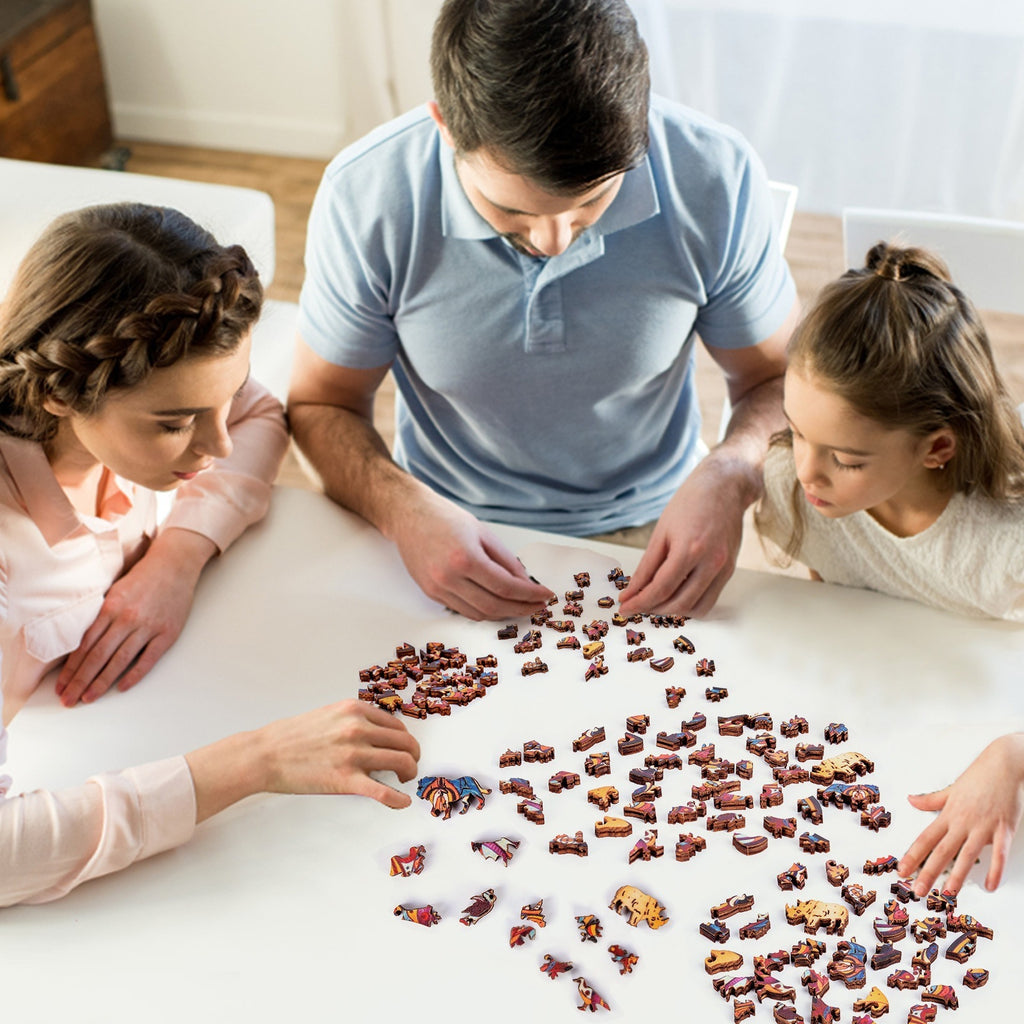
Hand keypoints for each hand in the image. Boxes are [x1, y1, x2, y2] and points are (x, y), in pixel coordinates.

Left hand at [56, 528, 215, 705]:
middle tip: (68, 700)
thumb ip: (100, 616)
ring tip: (88, 698)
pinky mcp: (167, 633)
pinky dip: (134, 675)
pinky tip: (121, 687)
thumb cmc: (143, 578)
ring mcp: (148, 627)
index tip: (61, 685)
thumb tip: (81, 644)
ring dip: (101, 682)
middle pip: (98, 657)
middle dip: (80, 681)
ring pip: (119, 661)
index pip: (85, 645)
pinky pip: (148, 659)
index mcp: (110, 608)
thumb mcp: (114, 591)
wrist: (174, 565)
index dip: (71, 668)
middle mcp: (126, 619)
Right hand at [187, 700, 421, 818]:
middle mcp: (358, 728)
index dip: (405, 740)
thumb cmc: (293, 736)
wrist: (265, 754)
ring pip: (402, 762)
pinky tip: (402, 803)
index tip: (404, 749)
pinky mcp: (345, 780)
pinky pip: (383, 792)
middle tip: (409, 767)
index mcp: (354, 711)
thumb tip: (378, 735)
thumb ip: (355, 720)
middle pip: (405, 742)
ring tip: (403, 780)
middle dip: (412, 756)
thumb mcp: (330, 715)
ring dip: (409, 773)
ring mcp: (353, 754)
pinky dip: (398, 799)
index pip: (396, 725)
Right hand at [388, 488, 553, 619]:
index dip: (530, 595)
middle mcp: (449, 578)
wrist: (408, 516)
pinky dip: (483, 610)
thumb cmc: (445, 518)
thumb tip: (526, 582)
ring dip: (503, 613)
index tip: (546, 595)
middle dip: (521, 608)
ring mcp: (437, 588)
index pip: (506, 587)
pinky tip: (496, 603)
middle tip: (537, 606)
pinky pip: (463, 610)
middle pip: (494, 606)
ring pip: (479, 614)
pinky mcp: (431, 593)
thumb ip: (506, 560)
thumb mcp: (483, 533)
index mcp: (465, 558)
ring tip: (520, 605)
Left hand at [618, 452, 753, 616]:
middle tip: (636, 605)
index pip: (661, 588)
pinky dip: (690, 604)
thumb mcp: (661, 532)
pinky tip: (675, 596)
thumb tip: (632, 591)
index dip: (640, 602)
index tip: (625, 607)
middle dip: (653, 609)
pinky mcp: (730, 571)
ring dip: (673, 611)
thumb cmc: (690, 503)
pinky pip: (710, 600)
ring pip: (697, 608)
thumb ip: (647, 566)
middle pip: (679, 603)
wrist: (724, 487)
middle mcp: (711, 562)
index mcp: (689, 549)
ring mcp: (724, 568)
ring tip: (655, 602)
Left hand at [898, 733, 1023, 893]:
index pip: (925, 839)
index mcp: (948, 814)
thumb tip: (910, 800)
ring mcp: (983, 826)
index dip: (913, 856)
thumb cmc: (978, 776)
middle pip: (942, 851)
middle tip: (918, 891)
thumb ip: (932, 800)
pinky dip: (994, 870)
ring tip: (948, 893)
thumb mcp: (951, 789)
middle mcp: (962, 822)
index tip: (902, 871)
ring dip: (957, 875)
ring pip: (966, 855)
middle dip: (928, 872)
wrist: (1004, 764)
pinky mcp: (1004, 828)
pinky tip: (989, 885)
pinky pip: (998, 853)